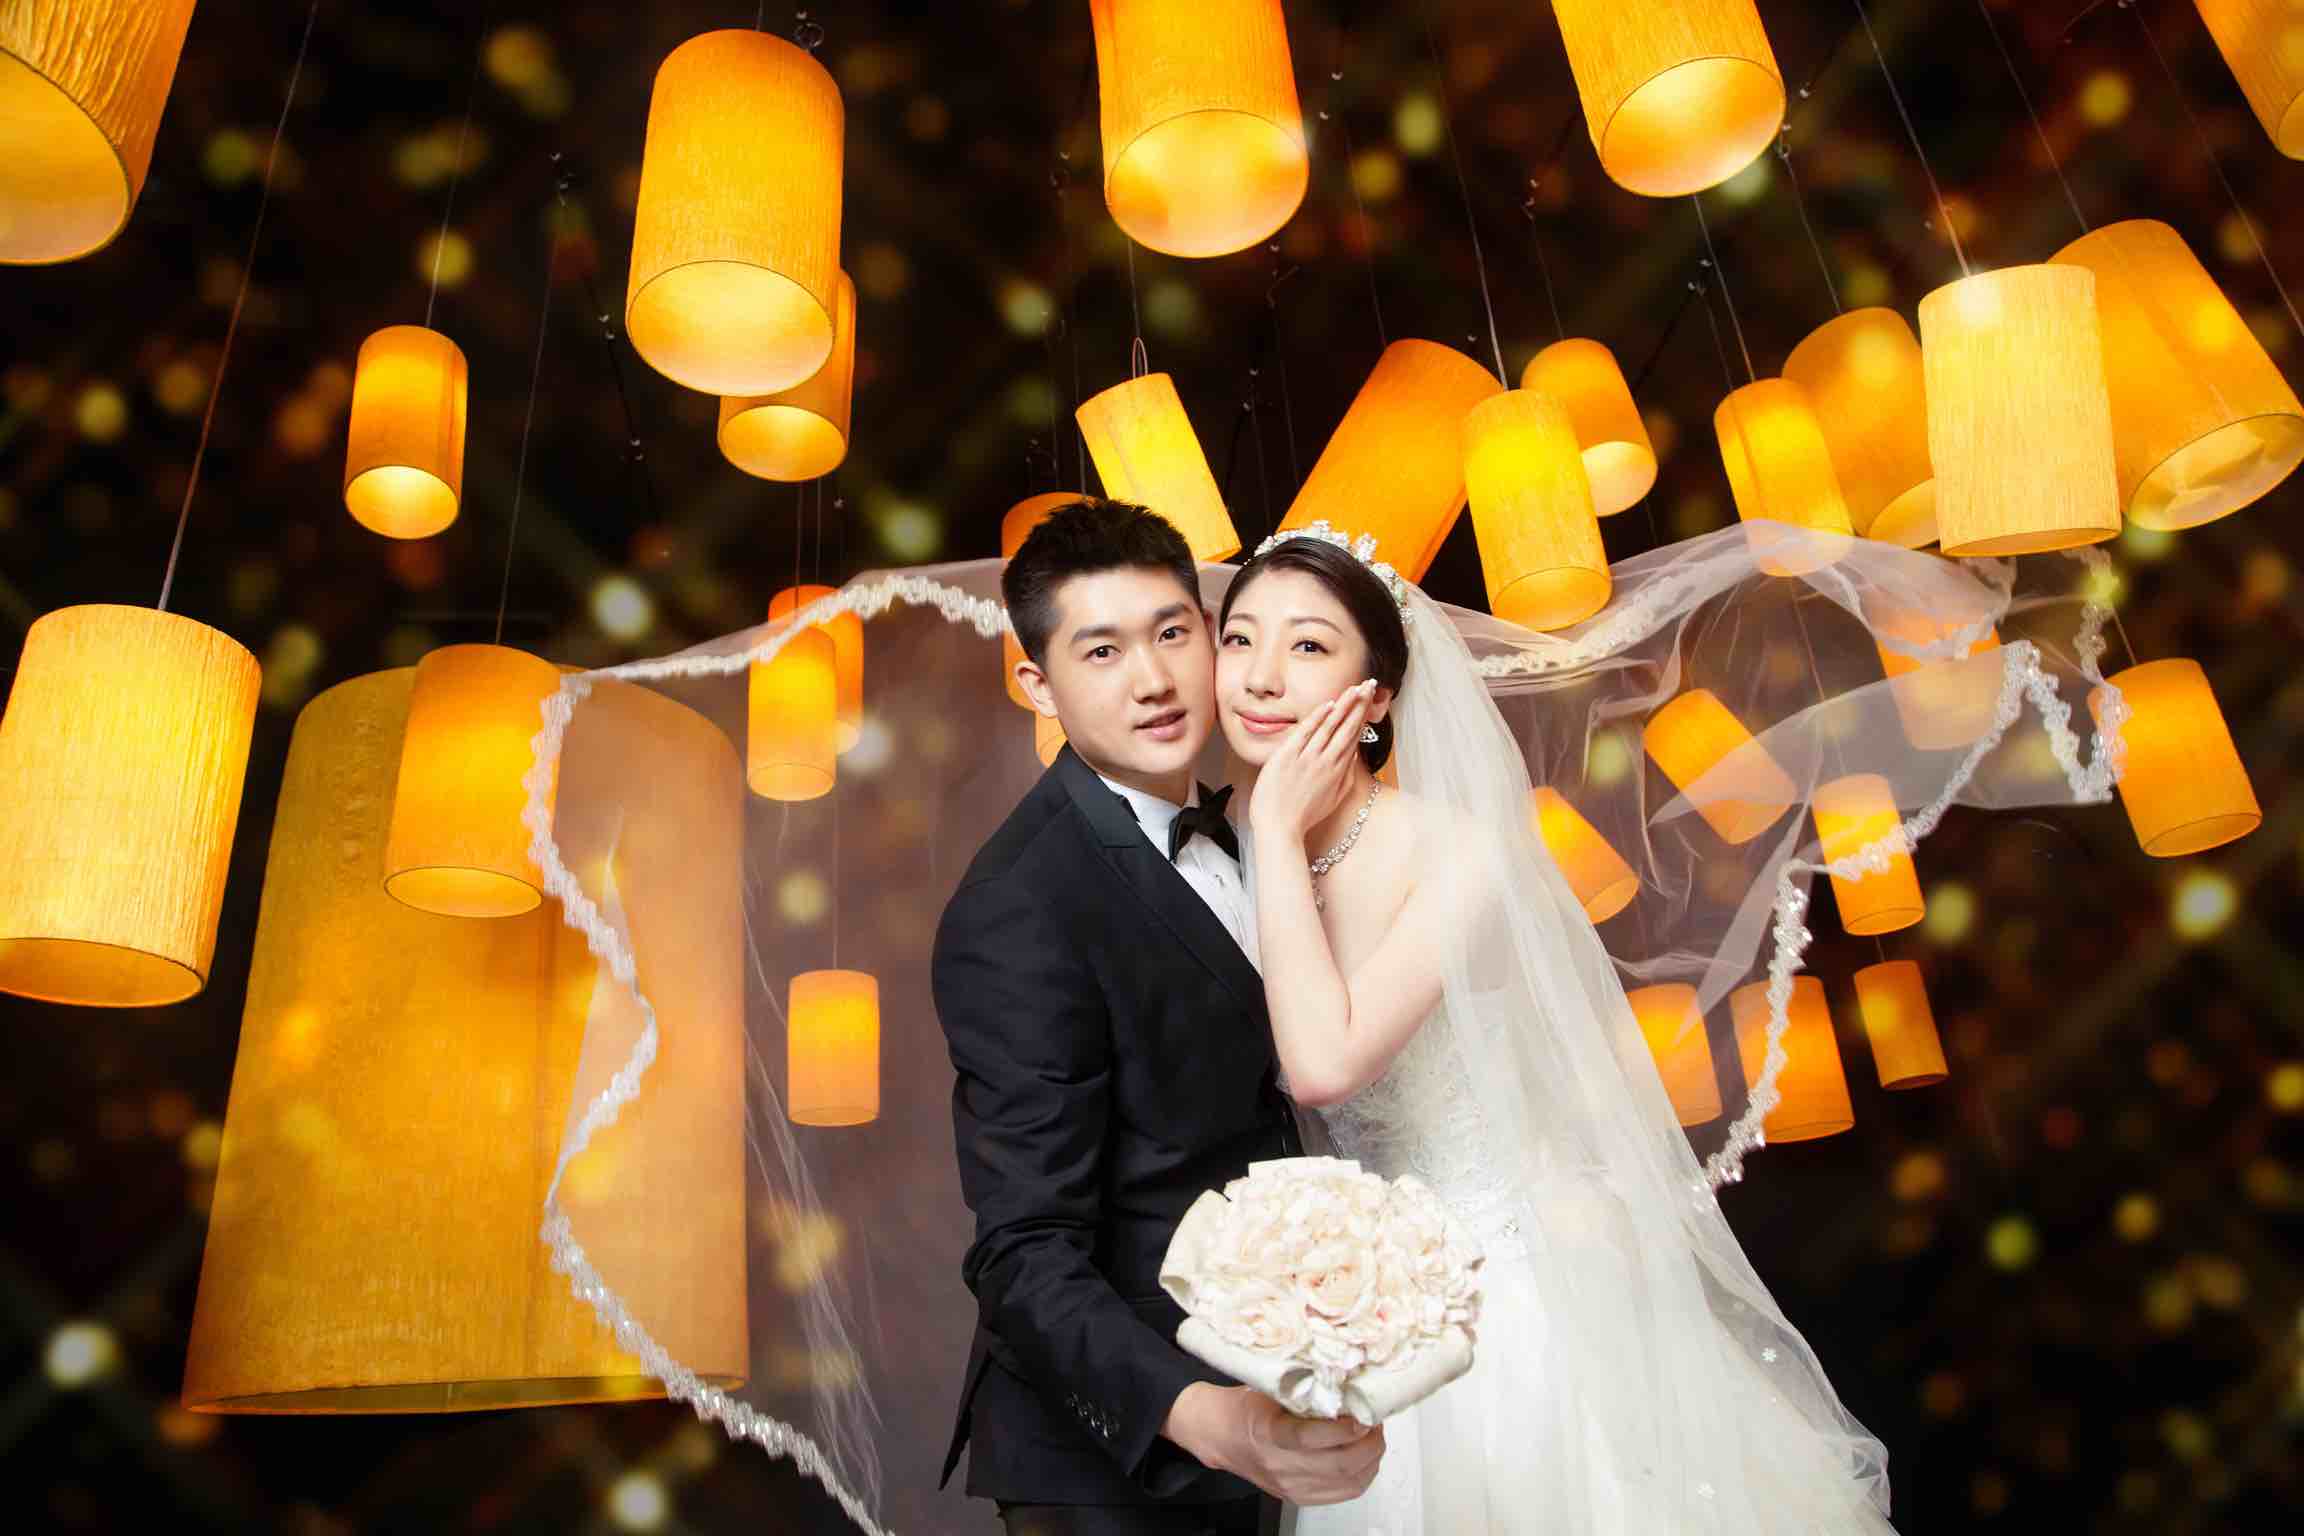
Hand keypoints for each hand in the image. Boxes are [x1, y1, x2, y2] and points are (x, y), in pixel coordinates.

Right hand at [1162, 1383, 1385, 1505]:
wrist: (1223, 1436)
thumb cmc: (1246, 1407)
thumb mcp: (1270, 1388)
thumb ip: (1305, 1387)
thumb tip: (1346, 1379)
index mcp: (1269, 1432)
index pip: (1311, 1438)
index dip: (1344, 1429)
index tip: (1361, 1414)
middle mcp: (1281, 1465)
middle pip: (1339, 1465)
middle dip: (1368, 1443)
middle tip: (1375, 1421)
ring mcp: (1292, 1486)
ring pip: (1348, 1482)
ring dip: (1370, 1458)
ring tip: (1373, 1436)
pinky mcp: (1300, 1497)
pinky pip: (1344, 1493)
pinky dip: (1363, 1475)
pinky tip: (1365, 1456)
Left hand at [1249, 680, 1376, 843]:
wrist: (1280, 829)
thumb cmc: (1303, 816)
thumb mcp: (1333, 798)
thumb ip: (1345, 776)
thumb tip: (1353, 757)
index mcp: (1337, 771)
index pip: (1354, 736)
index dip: (1362, 716)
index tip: (1370, 698)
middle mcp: (1327, 763)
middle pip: (1347, 727)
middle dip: (1360, 704)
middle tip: (1371, 684)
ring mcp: (1308, 759)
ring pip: (1330, 727)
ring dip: (1344, 705)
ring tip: (1355, 687)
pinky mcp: (1288, 758)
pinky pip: (1305, 734)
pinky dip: (1317, 718)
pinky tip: (1328, 705)